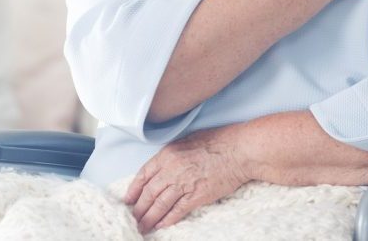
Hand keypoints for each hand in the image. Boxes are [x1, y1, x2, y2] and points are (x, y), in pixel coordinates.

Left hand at [124, 125, 249, 232]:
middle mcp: (171, 170)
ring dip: (149, 218)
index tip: (128, 200)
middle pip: (148, 193)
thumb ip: (172, 154)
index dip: (134, 190)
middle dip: (139, 208)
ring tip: (143, 227)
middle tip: (133, 218)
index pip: (143, 174)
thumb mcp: (187, 140)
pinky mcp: (197, 196)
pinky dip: (167, 220)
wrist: (239, 150)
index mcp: (167, 154)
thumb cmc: (217, 141)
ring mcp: (184, 184)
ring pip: (160, 205)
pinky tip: (161, 225)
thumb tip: (163, 166)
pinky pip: (177, 211)